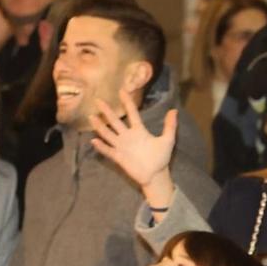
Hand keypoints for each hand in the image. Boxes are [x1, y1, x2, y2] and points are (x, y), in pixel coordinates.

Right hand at [89, 88, 177, 207]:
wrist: (156, 174)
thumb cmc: (161, 157)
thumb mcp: (168, 140)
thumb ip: (170, 126)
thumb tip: (174, 110)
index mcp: (139, 130)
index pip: (132, 113)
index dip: (127, 102)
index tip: (122, 90)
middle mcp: (128, 136)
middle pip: (115, 121)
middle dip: (107, 111)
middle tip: (98, 100)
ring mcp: (122, 146)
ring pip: (108, 134)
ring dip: (100, 126)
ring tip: (92, 117)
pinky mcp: (119, 157)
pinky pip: (108, 150)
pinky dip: (101, 146)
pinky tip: (94, 140)